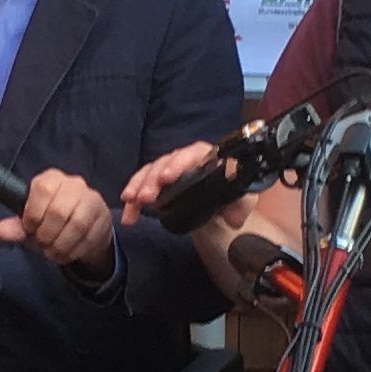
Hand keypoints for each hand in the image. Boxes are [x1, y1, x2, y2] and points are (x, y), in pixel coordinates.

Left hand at [0, 167, 114, 269]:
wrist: (85, 229)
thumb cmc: (53, 223)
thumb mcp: (32, 224)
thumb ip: (16, 227)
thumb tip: (0, 231)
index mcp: (52, 179)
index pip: (43, 189)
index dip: (33, 214)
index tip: (29, 228)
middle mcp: (74, 184)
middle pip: (59, 210)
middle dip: (46, 234)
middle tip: (42, 243)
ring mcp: (92, 200)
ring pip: (77, 225)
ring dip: (60, 245)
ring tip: (52, 252)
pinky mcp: (103, 218)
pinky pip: (89, 237)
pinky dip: (74, 251)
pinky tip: (66, 254)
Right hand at [120, 141, 252, 236]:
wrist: (221, 197)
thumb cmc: (230, 190)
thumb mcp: (242, 196)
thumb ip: (241, 205)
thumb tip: (233, 217)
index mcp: (205, 156)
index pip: (191, 154)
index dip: (177, 164)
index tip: (166, 178)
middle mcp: (184, 158)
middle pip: (165, 163)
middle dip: (152, 180)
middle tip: (145, 198)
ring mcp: (168, 169)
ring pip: (150, 172)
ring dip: (138, 187)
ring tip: (131, 202)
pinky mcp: (158, 182)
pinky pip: (142, 185)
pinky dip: (133, 197)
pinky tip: (128, 213)